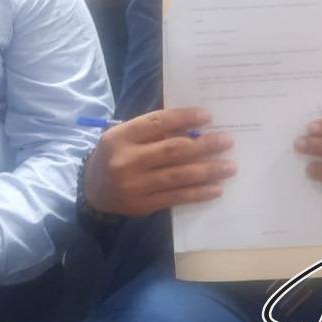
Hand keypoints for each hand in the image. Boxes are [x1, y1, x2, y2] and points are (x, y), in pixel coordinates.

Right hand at [84, 107, 235, 216]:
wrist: (91, 190)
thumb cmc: (117, 155)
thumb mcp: (127, 136)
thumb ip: (154, 131)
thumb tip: (196, 128)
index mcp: (122, 136)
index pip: (158, 122)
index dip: (184, 118)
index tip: (208, 117)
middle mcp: (127, 160)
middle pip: (173, 150)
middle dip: (205, 145)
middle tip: (227, 141)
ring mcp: (135, 185)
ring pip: (178, 175)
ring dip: (208, 170)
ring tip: (230, 166)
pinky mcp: (143, 204)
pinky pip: (176, 197)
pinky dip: (198, 193)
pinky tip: (216, 188)